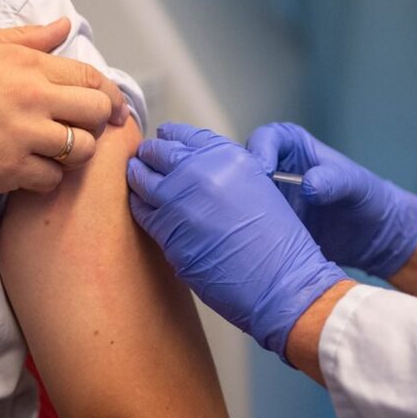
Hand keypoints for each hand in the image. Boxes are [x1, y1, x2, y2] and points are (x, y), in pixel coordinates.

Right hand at [0, 18, 129, 194]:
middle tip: (85, 130)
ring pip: (82, 150)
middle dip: (100, 123)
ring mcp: (23, 137)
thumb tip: (64, 27)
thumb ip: (28, 38)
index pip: (91, 78)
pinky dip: (49, 178)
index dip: (110, 95)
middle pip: (97, 113)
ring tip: (57, 151)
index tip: (114, 110)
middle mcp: (32, 100)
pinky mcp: (10, 171)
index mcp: (28, 66)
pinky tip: (33, 170)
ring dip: (76, 153)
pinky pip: (53, 179)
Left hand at [127, 123, 346, 360]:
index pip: (184, 135)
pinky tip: (140, 205)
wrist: (280, 283)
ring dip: (137, 176)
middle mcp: (200, 171)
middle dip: (149, 155)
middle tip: (143, 159)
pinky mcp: (166, 229)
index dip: (169, 138)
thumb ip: (224, 173)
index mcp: (227, 156)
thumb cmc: (277, 244)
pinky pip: (141, 210)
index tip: (163, 140)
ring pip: (141, 178)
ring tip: (136, 177)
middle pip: (158, 152)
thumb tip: (193, 172)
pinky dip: (138, 205)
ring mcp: (179, 199)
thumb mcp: (258, 188)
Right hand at [247, 123, 416, 277]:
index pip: (265, 139)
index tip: (263, 171)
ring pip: (237, 198)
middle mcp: (272, 169)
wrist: (370, 237)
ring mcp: (264, 198)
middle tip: (243, 201)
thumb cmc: (367, 198)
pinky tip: (249, 243)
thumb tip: (308, 186)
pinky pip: (245, 225)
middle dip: (235, 181)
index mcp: (291, 146)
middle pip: (240, 167)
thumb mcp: (357, 185)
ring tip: (243, 225)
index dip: (259, 151)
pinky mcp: (263, 224)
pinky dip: (244, 232)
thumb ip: (335, 180)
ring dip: (237, 210)